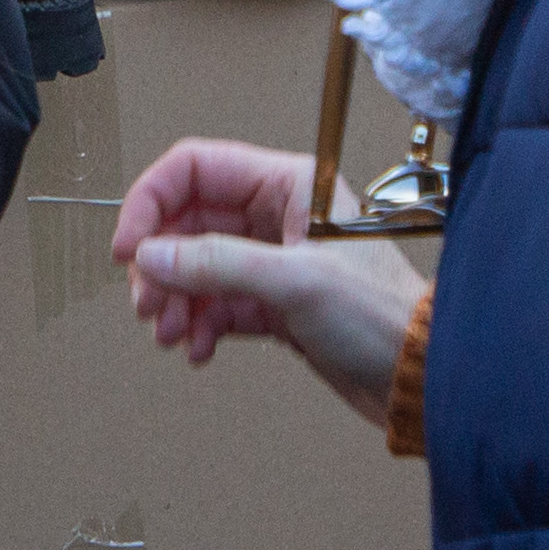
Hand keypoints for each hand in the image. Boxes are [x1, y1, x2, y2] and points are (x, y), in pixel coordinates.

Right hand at [115, 138, 428, 428]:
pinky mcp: (274, 303)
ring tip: (170, 334)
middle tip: (147, 304)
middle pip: (188, 222)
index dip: (152, 203)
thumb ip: (217, 264)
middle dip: (161, 264)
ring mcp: (274, 260)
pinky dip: (199, 325)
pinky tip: (198, 349)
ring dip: (175, 300)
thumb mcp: (295, 282)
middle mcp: (278, 215)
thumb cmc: (382, 316)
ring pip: (197, 267)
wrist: (420, 379)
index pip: (196, 170)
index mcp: (289, 184)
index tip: (129, 248)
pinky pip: (216, 304)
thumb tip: (151, 256)